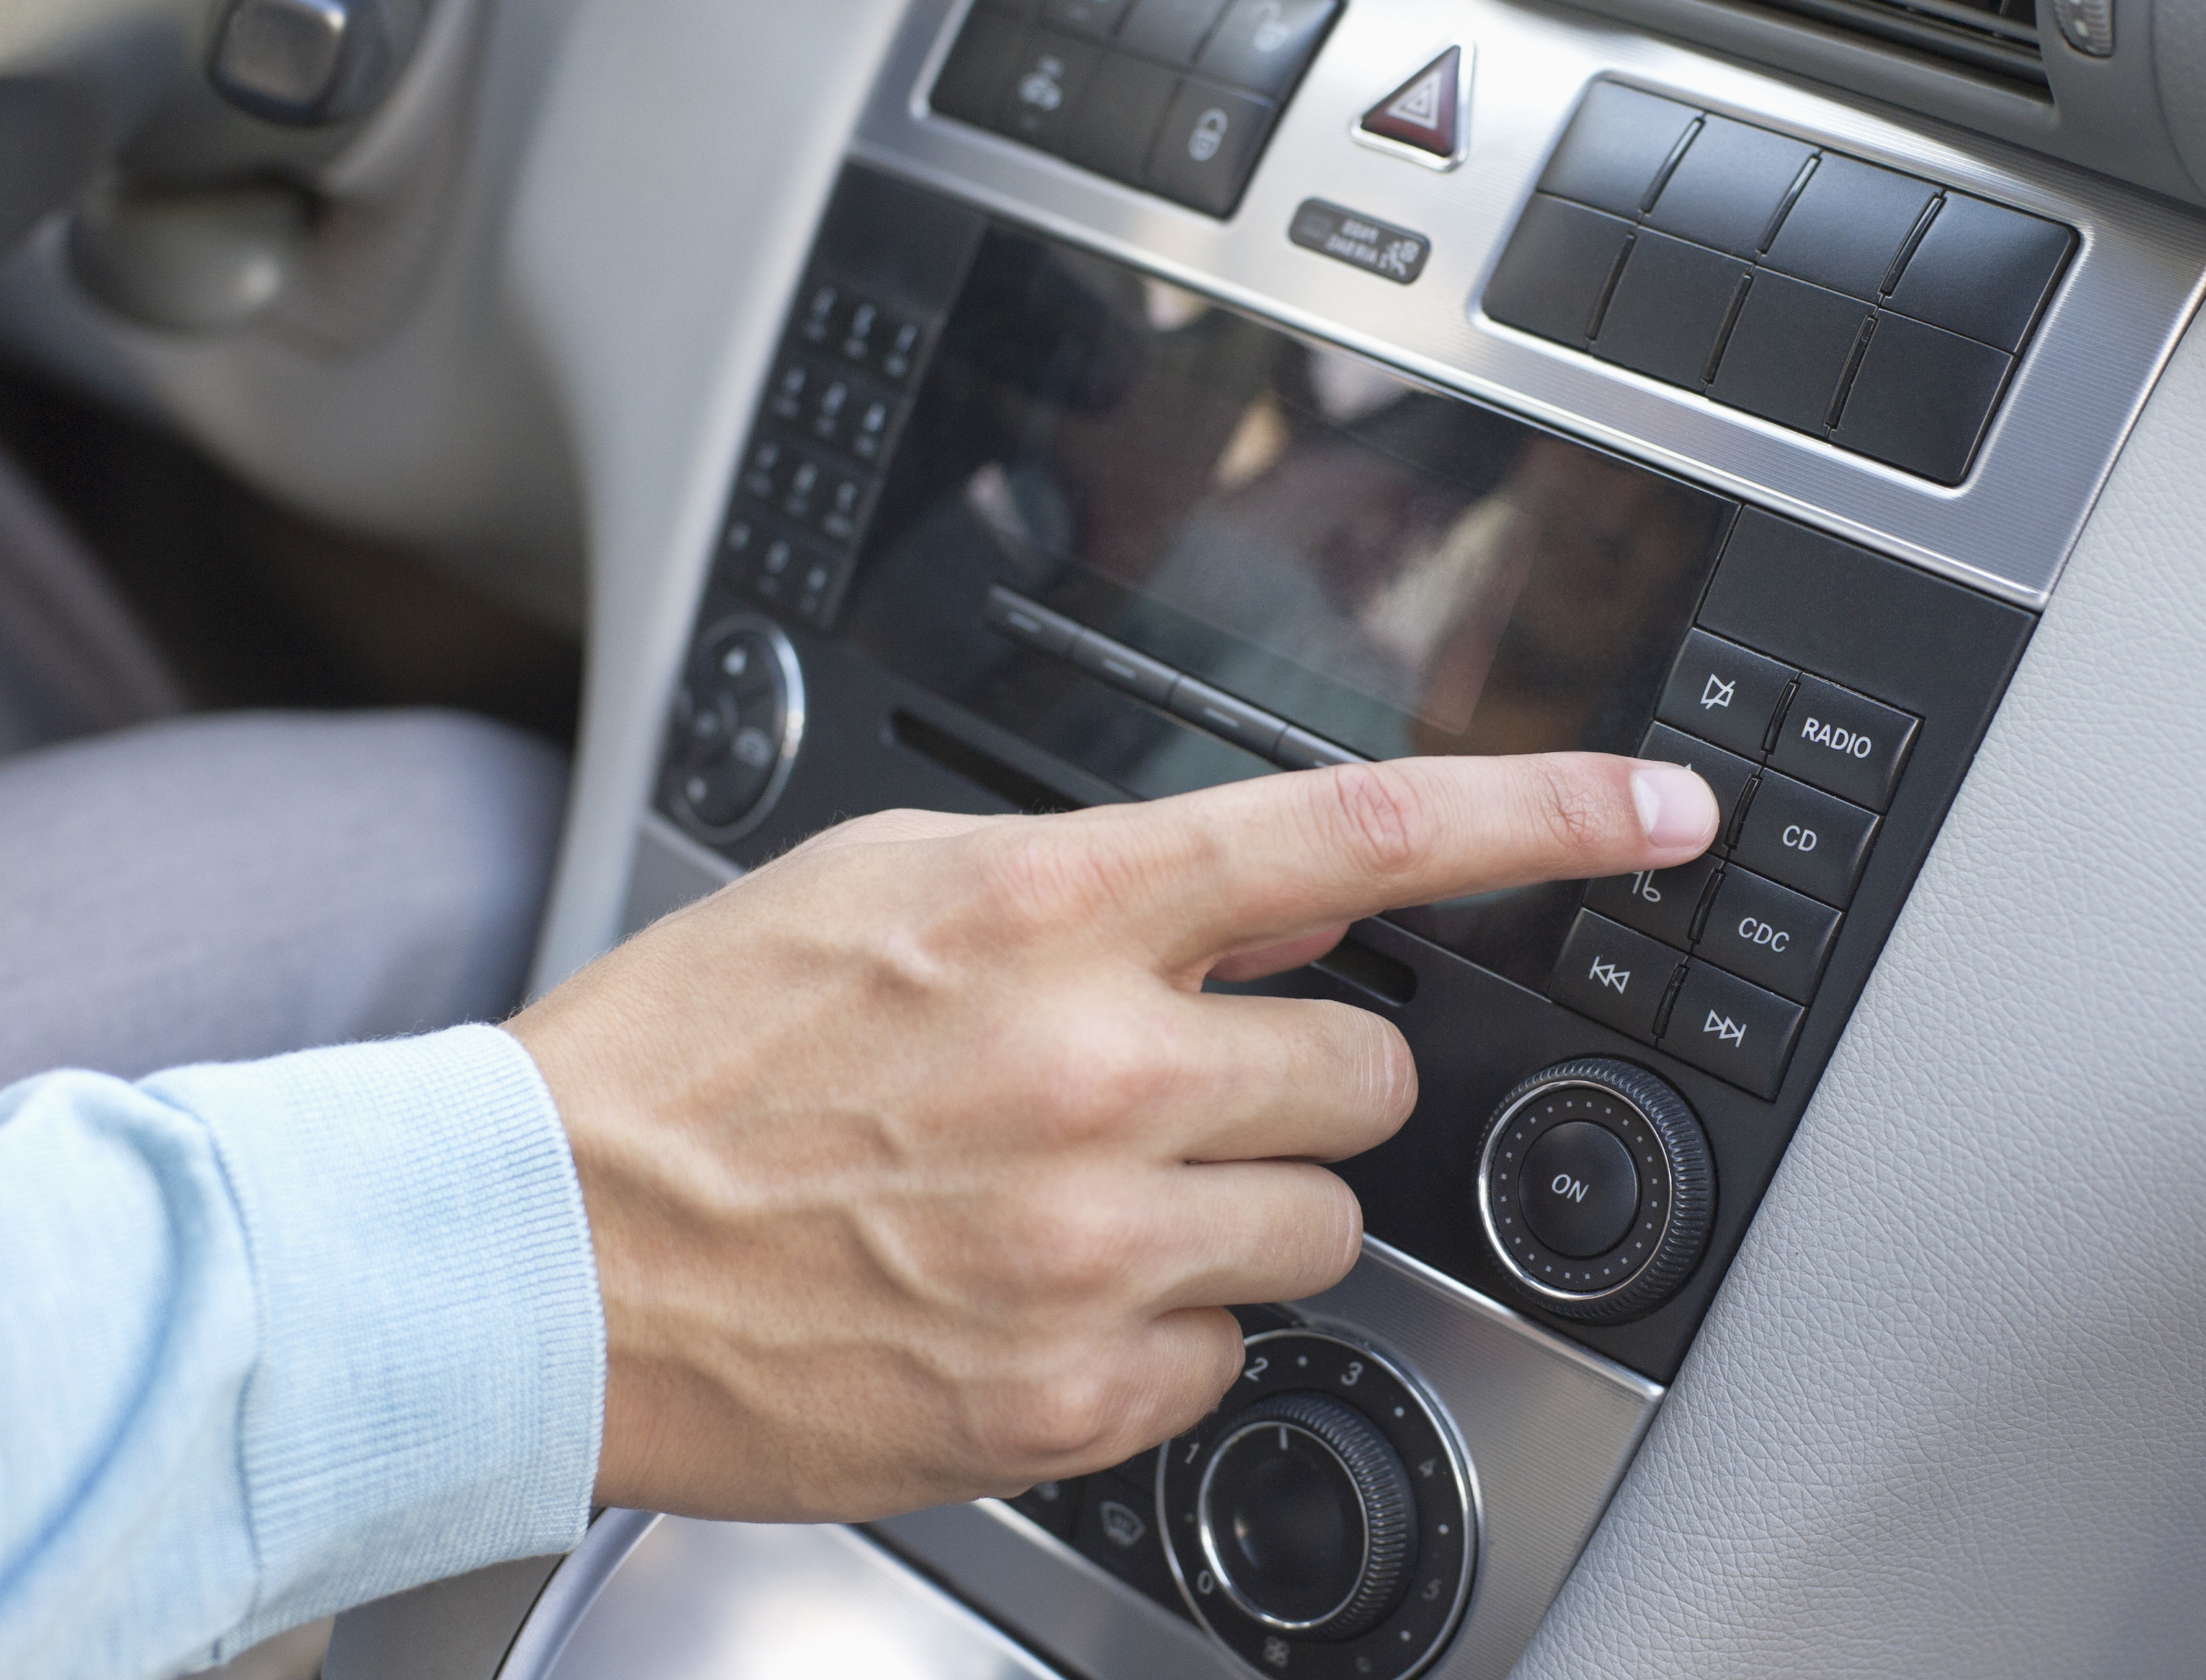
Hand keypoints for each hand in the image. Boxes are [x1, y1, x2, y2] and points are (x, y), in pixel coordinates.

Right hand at [506, 752, 1716, 1522]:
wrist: (545, 1251)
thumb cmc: (700, 1051)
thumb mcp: (897, 879)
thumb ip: (1103, 878)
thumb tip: (1265, 900)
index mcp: (1059, 913)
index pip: (1364, 834)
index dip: (1547, 815)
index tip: (1660, 813)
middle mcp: (1101, 1073)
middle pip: (1367, 1070)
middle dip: (1297, 1079)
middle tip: (1165, 1088)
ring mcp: (1094, 1246)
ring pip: (1326, 1227)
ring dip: (1242, 1209)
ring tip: (1084, 1197)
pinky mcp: (1072, 1392)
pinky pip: (1233, 1355)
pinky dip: (1163, 1330)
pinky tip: (1038, 1292)